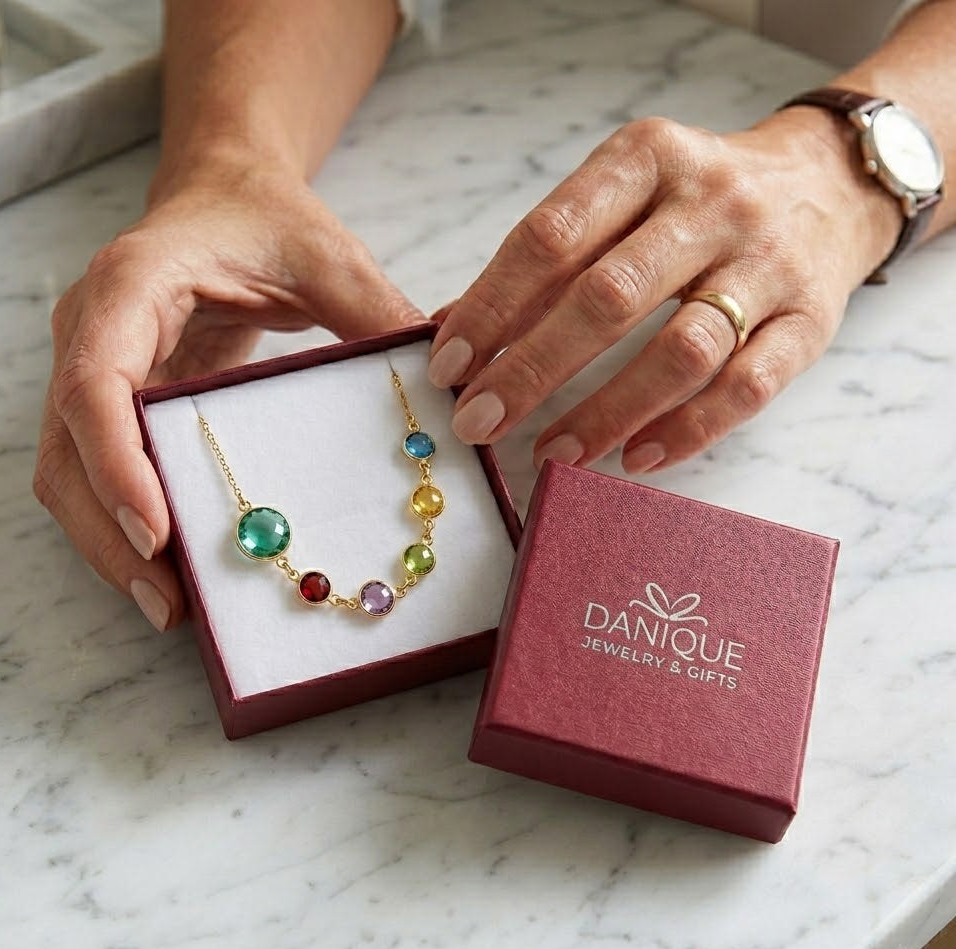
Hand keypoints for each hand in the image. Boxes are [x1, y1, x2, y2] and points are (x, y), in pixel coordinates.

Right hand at [35, 153, 422, 630]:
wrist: (223, 197)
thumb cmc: (268, 219)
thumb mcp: (330, 256)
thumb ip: (376, 316)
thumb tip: (442, 390)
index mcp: (131, 286)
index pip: (96, 383)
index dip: (117, 462)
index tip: (155, 532)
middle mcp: (91, 332)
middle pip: (65, 449)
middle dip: (108, 533)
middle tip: (169, 604)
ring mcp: (91, 370)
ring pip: (68, 473)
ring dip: (108, 545)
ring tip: (171, 609)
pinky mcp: (113, 402)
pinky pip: (97, 473)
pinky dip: (124, 525)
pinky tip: (173, 570)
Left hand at [429, 107, 900, 471]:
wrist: (831, 184)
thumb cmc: (696, 203)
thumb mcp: (622, 199)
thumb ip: (545, 260)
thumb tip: (451, 331)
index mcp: (646, 159)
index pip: (551, 236)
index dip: (492, 306)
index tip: (448, 366)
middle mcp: (709, 204)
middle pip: (607, 297)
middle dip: (532, 368)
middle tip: (478, 423)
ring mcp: (766, 263)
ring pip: (680, 348)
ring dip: (605, 411)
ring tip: (551, 454)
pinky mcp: (809, 321)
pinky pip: (746, 387)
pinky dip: (686, 431)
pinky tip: (633, 459)